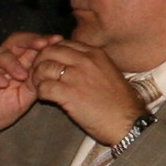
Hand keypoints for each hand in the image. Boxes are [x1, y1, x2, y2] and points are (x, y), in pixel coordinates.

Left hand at [29, 39, 148, 144]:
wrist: (128, 122)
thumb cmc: (120, 102)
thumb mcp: (108, 73)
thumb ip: (90, 64)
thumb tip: (70, 63)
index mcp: (96, 54)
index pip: (63, 43)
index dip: (51, 53)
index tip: (50, 64)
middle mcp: (85, 61)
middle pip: (49, 52)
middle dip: (39, 62)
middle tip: (39, 75)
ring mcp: (77, 77)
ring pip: (43, 68)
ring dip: (37, 78)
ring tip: (41, 88)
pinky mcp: (69, 94)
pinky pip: (44, 87)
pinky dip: (41, 93)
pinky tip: (46, 98)